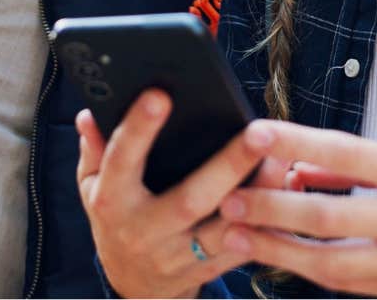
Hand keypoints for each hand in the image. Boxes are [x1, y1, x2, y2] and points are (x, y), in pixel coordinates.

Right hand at [75, 91, 290, 297]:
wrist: (132, 288)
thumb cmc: (116, 222)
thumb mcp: (93, 188)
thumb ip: (95, 151)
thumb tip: (88, 114)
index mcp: (112, 202)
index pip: (121, 161)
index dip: (139, 129)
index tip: (160, 95)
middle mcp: (145, 231)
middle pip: (190, 199)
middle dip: (227, 165)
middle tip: (257, 132)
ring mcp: (178, 256)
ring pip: (225, 229)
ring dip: (259, 196)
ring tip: (284, 159)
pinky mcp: (206, 271)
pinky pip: (242, 249)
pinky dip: (268, 224)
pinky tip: (288, 193)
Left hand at [215, 123, 376, 297]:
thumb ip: (365, 163)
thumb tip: (306, 164)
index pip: (346, 154)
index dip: (296, 143)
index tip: (254, 134)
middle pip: (328, 219)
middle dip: (270, 211)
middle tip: (227, 201)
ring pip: (329, 263)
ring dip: (277, 250)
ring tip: (235, 236)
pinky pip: (348, 283)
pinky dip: (309, 268)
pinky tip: (280, 256)